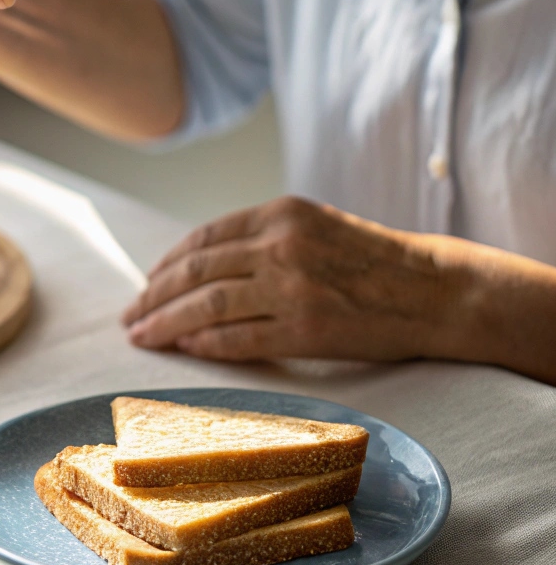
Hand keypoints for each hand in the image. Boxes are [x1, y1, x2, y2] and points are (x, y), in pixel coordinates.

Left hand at [121, 196, 555, 382]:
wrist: (434, 289)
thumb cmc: (370, 258)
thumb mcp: (312, 225)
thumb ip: (259, 237)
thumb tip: (198, 267)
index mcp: (279, 213)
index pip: (202, 239)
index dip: (166, 264)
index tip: (146, 283)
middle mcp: (280, 245)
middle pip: (194, 272)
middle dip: (152, 295)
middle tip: (129, 317)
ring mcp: (292, 287)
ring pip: (206, 306)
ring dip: (165, 324)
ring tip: (141, 337)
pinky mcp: (307, 329)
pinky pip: (239, 338)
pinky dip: (204, 344)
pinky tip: (184, 350)